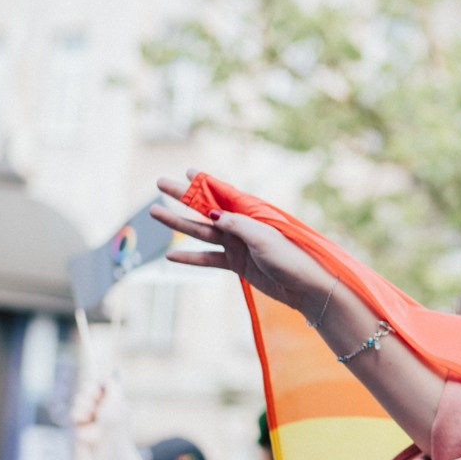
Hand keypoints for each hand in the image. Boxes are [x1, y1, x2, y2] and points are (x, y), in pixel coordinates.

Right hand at [70, 378, 126, 451]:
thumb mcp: (116, 401)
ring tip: (93, 415)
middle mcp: (101, 403)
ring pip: (79, 398)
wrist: (105, 443)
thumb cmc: (115, 423)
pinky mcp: (80, 421)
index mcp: (113, 398)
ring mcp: (90, 412)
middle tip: (96, 401)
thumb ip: (112, 386)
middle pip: (87, 387)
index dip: (97, 383)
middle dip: (89, 392)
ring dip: (85, 405)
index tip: (99, 387)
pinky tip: (86, 422)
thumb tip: (106, 374)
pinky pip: (74, 410)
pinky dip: (79, 415)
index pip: (100, 382)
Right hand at [150, 174, 337, 319]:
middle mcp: (242, 226)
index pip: (224, 193)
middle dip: (183, 197)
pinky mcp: (237, 264)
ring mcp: (238, 245)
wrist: (306, 288)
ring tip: (154, 213)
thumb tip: (212, 214)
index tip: (186, 171)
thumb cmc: (291, 259)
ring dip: (179, 224)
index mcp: (252, 214)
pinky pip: (209, 258)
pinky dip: (190, 258)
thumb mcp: (264, 239)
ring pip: (202, 232)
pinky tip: (170, 257)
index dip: (205, 182)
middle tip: (160, 184)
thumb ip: (237, 226)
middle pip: (206, 209)